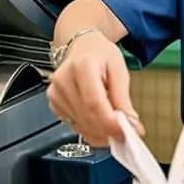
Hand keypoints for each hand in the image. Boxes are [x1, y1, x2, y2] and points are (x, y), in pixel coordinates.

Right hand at [47, 31, 142, 146]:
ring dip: (100, 134)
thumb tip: (130, 123)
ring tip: (115, 131)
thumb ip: (123, 98)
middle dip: (108, 131)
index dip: (110, 122)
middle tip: (125, 136)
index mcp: (82, 66)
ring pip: (79, 124)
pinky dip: (89, 130)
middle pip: (86, 116)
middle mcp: (64, 79)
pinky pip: (73, 124)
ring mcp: (56, 92)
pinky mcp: (53, 103)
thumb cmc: (101, 55)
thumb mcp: (119, 69)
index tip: (125, 132)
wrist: (82, 47)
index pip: (94, 102)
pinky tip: (100, 126)